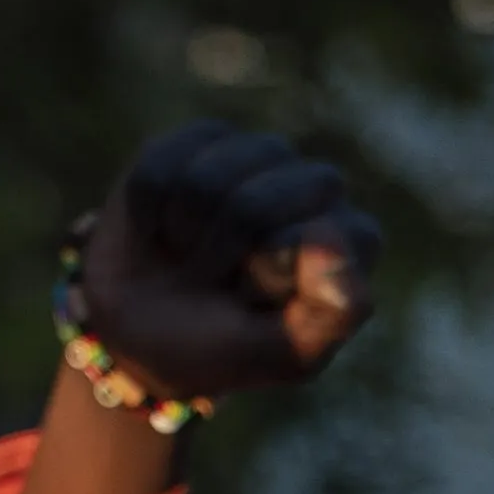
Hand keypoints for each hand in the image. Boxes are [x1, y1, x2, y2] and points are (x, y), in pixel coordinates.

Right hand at [72, 118, 380, 401]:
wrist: (141, 331)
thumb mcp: (282, 353)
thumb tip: (330, 237)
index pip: (318, 235)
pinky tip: (160, 229)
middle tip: (216, 280)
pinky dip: (149, 208)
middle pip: (258, 202)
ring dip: (183, 231)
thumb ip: (332, 312)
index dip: (270, 277)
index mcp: (352, 239)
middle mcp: (315, 187)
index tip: (255, 305)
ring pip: (207, 179)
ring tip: (189, 255)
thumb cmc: (223, 347)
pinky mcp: (200, 140)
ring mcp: (259, 157)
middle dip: (221, 251)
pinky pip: (163, 163)